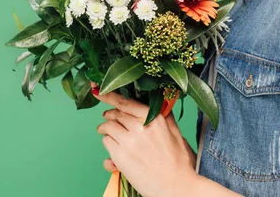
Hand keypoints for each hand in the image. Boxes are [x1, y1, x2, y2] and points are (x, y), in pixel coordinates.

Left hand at [91, 82, 199, 196]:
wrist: (177, 188)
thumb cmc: (179, 163)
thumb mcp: (176, 134)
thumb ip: (165, 117)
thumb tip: (161, 103)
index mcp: (154, 119)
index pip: (126, 103)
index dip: (110, 96)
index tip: (99, 91)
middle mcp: (139, 127)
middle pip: (115, 114)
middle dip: (109, 114)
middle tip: (107, 117)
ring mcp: (128, 141)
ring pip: (108, 127)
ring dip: (105, 129)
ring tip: (105, 132)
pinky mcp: (120, 157)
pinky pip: (106, 143)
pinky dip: (107, 143)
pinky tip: (112, 149)